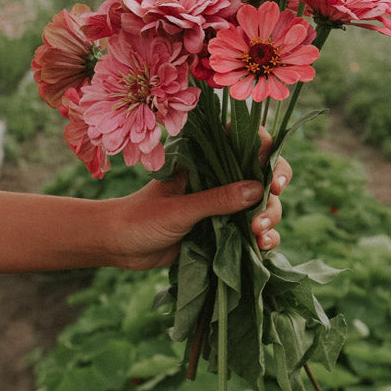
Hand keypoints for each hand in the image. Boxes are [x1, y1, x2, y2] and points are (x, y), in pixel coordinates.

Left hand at [104, 147, 292, 271]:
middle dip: (271, 194)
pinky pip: (252, 230)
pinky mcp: (222, 229)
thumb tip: (258, 189)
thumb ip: (216, 199)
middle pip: (261, 176)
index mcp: (204, 161)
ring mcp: (222, 204)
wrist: (119, 246)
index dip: (265, 151)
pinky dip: (263, 238)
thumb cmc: (140, 219)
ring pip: (261, 205)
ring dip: (269, 218)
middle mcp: (218, 178)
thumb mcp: (179, 209)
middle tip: (265, 213)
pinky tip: (263, 248)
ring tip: (260, 236)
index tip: (272, 174)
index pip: (243, 143)